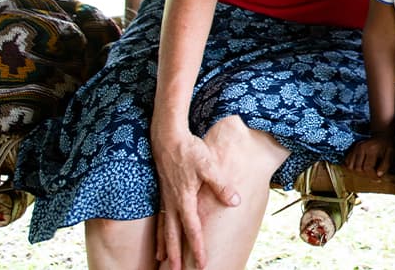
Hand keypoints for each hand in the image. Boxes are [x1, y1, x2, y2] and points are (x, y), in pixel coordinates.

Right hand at [151, 128, 240, 269]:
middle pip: (173, 235)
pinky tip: (160, 238)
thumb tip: (235, 201)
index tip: (202, 264)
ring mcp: (165, 198)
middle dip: (175, 256)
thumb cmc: (189, 150)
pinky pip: (160, 218)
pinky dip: (159, 232)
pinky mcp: (162, 193)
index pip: (192, 230)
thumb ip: (221, 185)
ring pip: (164, 228)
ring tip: (163, 261)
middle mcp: (172, 203)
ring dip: (165, 246)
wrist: (167, 137)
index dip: (198, 248)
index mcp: (184, 200)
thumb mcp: (209, 166)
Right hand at [345, 133, 394, 177]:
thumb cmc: (387, 145)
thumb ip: (385, 165)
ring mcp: (355, 148)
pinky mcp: (352, 149)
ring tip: (366, 171)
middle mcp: (361, 148)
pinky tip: (361, 166)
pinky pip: (347, 162)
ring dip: (358, 172)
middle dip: (365, 175)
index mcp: (371, 149)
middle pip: (358, 169)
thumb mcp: (390, 154)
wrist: (381, 134)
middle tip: (373, 175)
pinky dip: (352, 167)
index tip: (378, 179)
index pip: (367, 168)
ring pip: (350, 167)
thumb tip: (378, 175)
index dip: (372, 176)